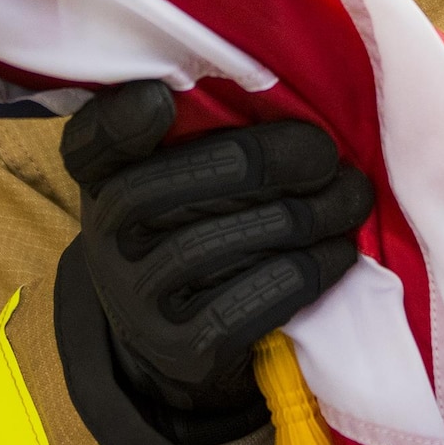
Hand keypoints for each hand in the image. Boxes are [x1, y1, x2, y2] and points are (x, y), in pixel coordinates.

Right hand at [60, 81, 372, 444]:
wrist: (173, 344)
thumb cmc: (192, 228)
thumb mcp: (173, 178)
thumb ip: (201, 131)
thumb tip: (288, 96)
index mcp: (100, 179)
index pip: (90, 141)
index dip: (120, 119)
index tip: (163, 99)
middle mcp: (107, 237)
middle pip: (186, 182)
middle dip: (273, 159)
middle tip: (328, 154)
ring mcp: (140, 298)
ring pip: (228, 240)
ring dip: (308, 214)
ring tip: (352, 197)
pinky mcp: (183, 348)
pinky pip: (252, 302)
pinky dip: (307, 271)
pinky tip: (339, 252)